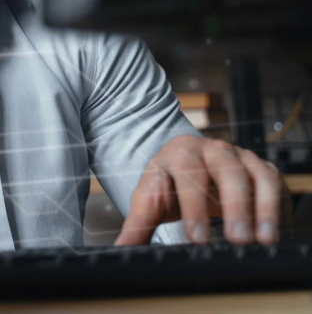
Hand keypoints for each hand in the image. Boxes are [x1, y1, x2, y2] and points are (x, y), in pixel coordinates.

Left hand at [115, 135, 289, 245]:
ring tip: (262, 239)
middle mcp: (212, 149)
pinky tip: (274, 230)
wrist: (184, 163)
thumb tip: (121, 248)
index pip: (188, 174)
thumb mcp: (149, 198)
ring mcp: (239, 156)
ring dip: (262, 207)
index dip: (194, 207)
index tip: (198, 238)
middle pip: (227, 172)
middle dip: (234, 206)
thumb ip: (138, 223)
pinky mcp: (260, 167)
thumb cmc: (167, 183)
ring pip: (256, 175)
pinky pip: (274, 182)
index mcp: (179, 153)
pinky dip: (277, 205)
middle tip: (238, 239)